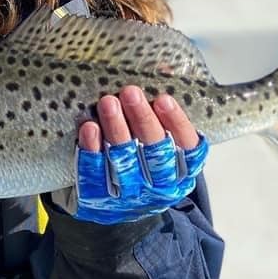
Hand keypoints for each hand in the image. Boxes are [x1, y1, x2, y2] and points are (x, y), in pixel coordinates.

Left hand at [53, 86, 207, 223]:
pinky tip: (89, 129)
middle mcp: (160, 187)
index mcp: (183, 172)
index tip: (164, 99)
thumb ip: (163, 111)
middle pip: (154, 152)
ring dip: (116, 129)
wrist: (115, 211)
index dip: (177, 124)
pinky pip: (95, 176)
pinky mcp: (101, 201)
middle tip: (130, 92)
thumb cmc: (142, 164)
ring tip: (108, 102)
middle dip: (142, 120)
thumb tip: (165, 67)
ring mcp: (131, 197)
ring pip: (124, 161)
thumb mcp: (160, 142)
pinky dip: (91, 151)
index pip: (188, 148)